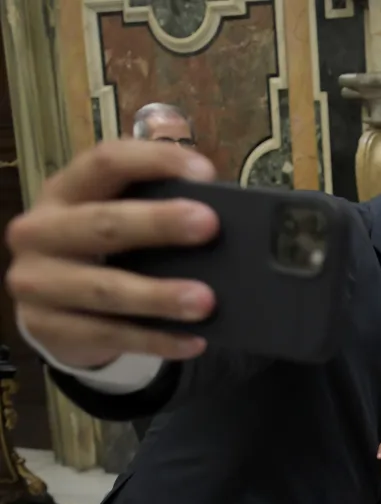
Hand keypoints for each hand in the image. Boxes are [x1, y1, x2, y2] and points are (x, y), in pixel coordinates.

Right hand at [5, 140, 219, 367]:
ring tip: (206, 301)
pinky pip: (110, 336)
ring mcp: (37, 282)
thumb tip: (219, 218)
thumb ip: (151, 209)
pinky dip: (156, 340)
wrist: (48, 307)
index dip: (155, 161)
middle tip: (209, 225)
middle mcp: (41, 231)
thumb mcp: (113, 220)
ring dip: (159, 296)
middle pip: (103, 223)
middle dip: (158, 223)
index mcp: (64, 191)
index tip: (205, 173)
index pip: (106, 162)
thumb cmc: (98, 252)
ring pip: (105, 289)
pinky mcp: (47, 327)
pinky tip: (193, 342)